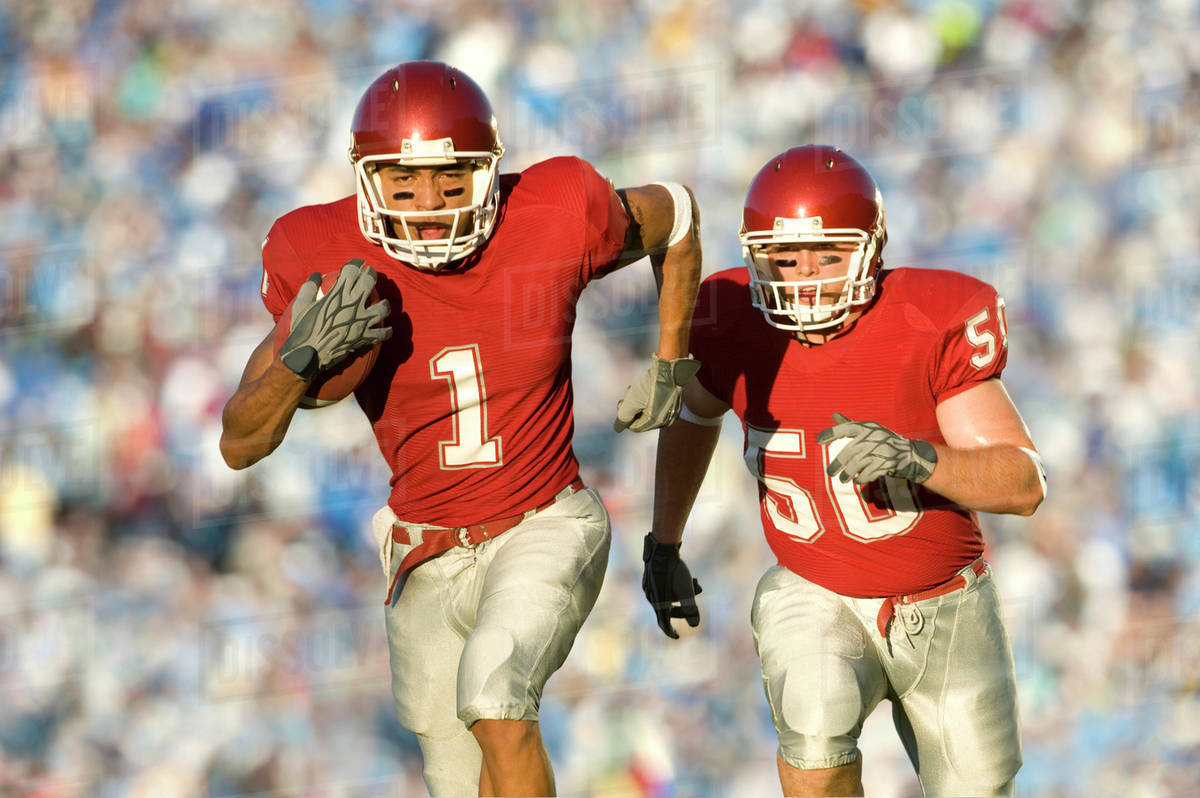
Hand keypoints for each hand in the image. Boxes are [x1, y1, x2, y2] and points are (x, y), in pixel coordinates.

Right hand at [280, 259, 391, 379]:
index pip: (352, 271)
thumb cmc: (302, 330)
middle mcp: (352, 305)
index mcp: (337, 295)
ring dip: (383, 304)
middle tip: (370, 274)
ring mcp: (361, 322)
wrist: (307, 356)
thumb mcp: (301, 306)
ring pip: (383, 307)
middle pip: (369, 282)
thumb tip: (316, 276)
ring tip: (381, 304)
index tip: (357, 264)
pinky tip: (385, 329)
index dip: (356, 264)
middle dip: (370, 275)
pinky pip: (383, 333)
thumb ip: (309, 288)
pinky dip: (386, 331)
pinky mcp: (365, 338)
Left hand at [613, 354, 701, 432]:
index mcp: (655, 421)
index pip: (634, 426)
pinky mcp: (675, 403)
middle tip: (629, 392)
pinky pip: (658, 406)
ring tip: (636, 387)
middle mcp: (666, 420)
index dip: (625, 415)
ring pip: (649, 412)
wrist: (671, 367)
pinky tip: (646, 387)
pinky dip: (649, 399)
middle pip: (642, 419)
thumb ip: (624, 415)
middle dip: (632, 407)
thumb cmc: (651, 383)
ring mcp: (672, 412)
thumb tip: (617, 429)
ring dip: (639, 401)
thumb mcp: (632, 399)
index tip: (622, 402)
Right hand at [642, 532, 701, 638]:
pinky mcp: (652, 575)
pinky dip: (678, 586)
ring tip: (698, 585)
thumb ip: (690, 608)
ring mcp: (650, 585)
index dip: (670, 631)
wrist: (662, 548)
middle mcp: (651, 595)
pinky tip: (690, 577)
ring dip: (684, 593)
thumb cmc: (674, 570)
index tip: (677, 637)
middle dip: (685, 606)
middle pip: (668, 608)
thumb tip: (695, 625)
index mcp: (658, 602)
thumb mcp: (686, 590)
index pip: (663, 622)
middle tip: (695, 599)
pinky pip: (666, 586)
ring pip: (669, 595)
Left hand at [817, 412, 937, 484]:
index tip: (819, 441)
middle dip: (837, 464)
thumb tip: (833, 415)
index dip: (831, 433)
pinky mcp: (887, 464)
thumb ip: (851, 425)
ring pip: (857, 464)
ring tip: (842, 479)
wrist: (910, 455)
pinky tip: (857, 480)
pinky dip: (861, 478)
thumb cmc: (884, 441)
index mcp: (868, 427)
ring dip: (847, 474)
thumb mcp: (870, 430)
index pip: (846, 428)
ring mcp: (881, 451)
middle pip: (849, 452)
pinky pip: (868, 473)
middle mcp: (874, 437)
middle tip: (830, 473)